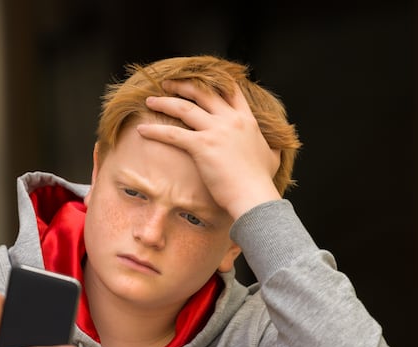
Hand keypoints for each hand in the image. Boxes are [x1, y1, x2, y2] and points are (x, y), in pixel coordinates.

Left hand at [136, 80, 281, 218]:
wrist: (254, 196)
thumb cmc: (260, 182)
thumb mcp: (272, 158)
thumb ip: (271, 148)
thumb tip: (275, 149)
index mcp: (246, 120)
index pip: (230, 90)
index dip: (213, 81)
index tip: (198, 78)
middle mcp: (231, 120)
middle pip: (203, 93)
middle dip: (183, 85)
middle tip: (167, 84)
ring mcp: (216, 131)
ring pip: (185, 108)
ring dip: (165, 102)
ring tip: (150, 100)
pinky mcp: (202, 146)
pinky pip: (173, 133)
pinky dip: (156, 130)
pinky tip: (142, 130)